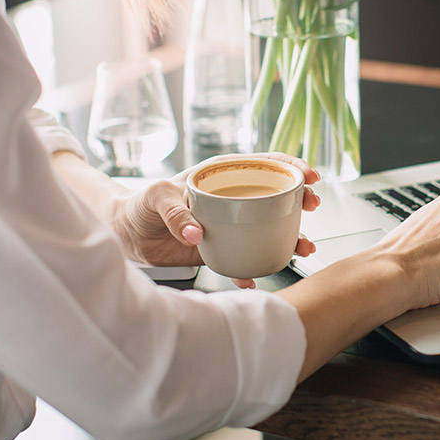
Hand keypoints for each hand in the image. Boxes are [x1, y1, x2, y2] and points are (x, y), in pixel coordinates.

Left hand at [110, 153, 321, 280]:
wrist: (127, 235)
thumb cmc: (140, 204)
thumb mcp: (156, 196)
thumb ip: (175, 211)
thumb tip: (198, 233)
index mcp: (222, 175)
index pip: (265, 163)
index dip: (291, 166)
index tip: (309, 176)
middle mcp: (233, 198)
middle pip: (277, 195)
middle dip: (301, 200)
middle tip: (313, 207)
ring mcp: (232, 224)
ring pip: (270, 228)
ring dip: (290, 237)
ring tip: (303, 246)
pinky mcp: (223, 248)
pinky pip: (245, 258)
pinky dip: (255, 268)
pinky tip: (259, 275)